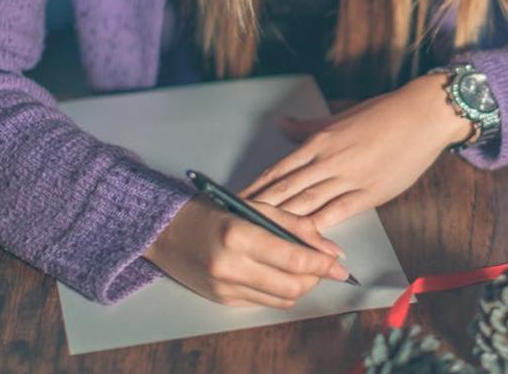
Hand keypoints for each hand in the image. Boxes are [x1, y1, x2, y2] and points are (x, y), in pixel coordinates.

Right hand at [143, 194, 351, 307]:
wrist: (167, 232)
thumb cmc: (212, 212)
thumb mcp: (256, 206)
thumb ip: (296, 226)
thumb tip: (331, 250)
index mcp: (240, 235)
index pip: (294, 259)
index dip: (323, 264)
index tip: (340, 265)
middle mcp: (231, 266)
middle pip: (292, 286)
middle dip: (315, 278)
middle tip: (323, 266)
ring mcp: (226, 287)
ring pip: (281, 299)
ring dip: (300, 287)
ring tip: (303, 269)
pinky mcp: (223, 300)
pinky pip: (264, 302)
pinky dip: (280, 291)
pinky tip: (279, 275)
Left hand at [238, 74, 475, 229]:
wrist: (422, 116)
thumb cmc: (384, 113)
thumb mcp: (341, 116)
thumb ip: (308, 125)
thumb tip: (281, 123)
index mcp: (319, 141)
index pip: (278, 170)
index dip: (255, 188)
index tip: (234, 202)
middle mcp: (328, 160)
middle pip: (285, 190)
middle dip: (260, 209)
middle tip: (236, 226)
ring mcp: (348, 178)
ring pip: (306, 204)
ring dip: (283, 221)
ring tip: (260, 237)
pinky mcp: (369, 193)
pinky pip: (337, 213)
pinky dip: (319, 228)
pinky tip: (303, 240)